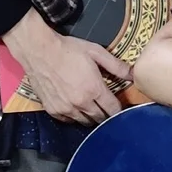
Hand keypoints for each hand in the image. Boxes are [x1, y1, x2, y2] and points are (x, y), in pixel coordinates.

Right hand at [2, 11, 130, 123]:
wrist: (38, 50)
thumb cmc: (67, 49)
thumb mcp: (96, 52)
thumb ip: (116, 66)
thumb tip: (133, 74)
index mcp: (94, 89)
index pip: (113, 110)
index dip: (118, 110)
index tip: (119, 107)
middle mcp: (81, 103)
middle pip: (100, 119)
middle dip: (106, 115)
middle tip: (106, 107)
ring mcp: (66, 108)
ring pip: (85, 122)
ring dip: (91, 117)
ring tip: (92, 107)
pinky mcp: (53, 110)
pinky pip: (69, 120)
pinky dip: (74, 116)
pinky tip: (76, 106)